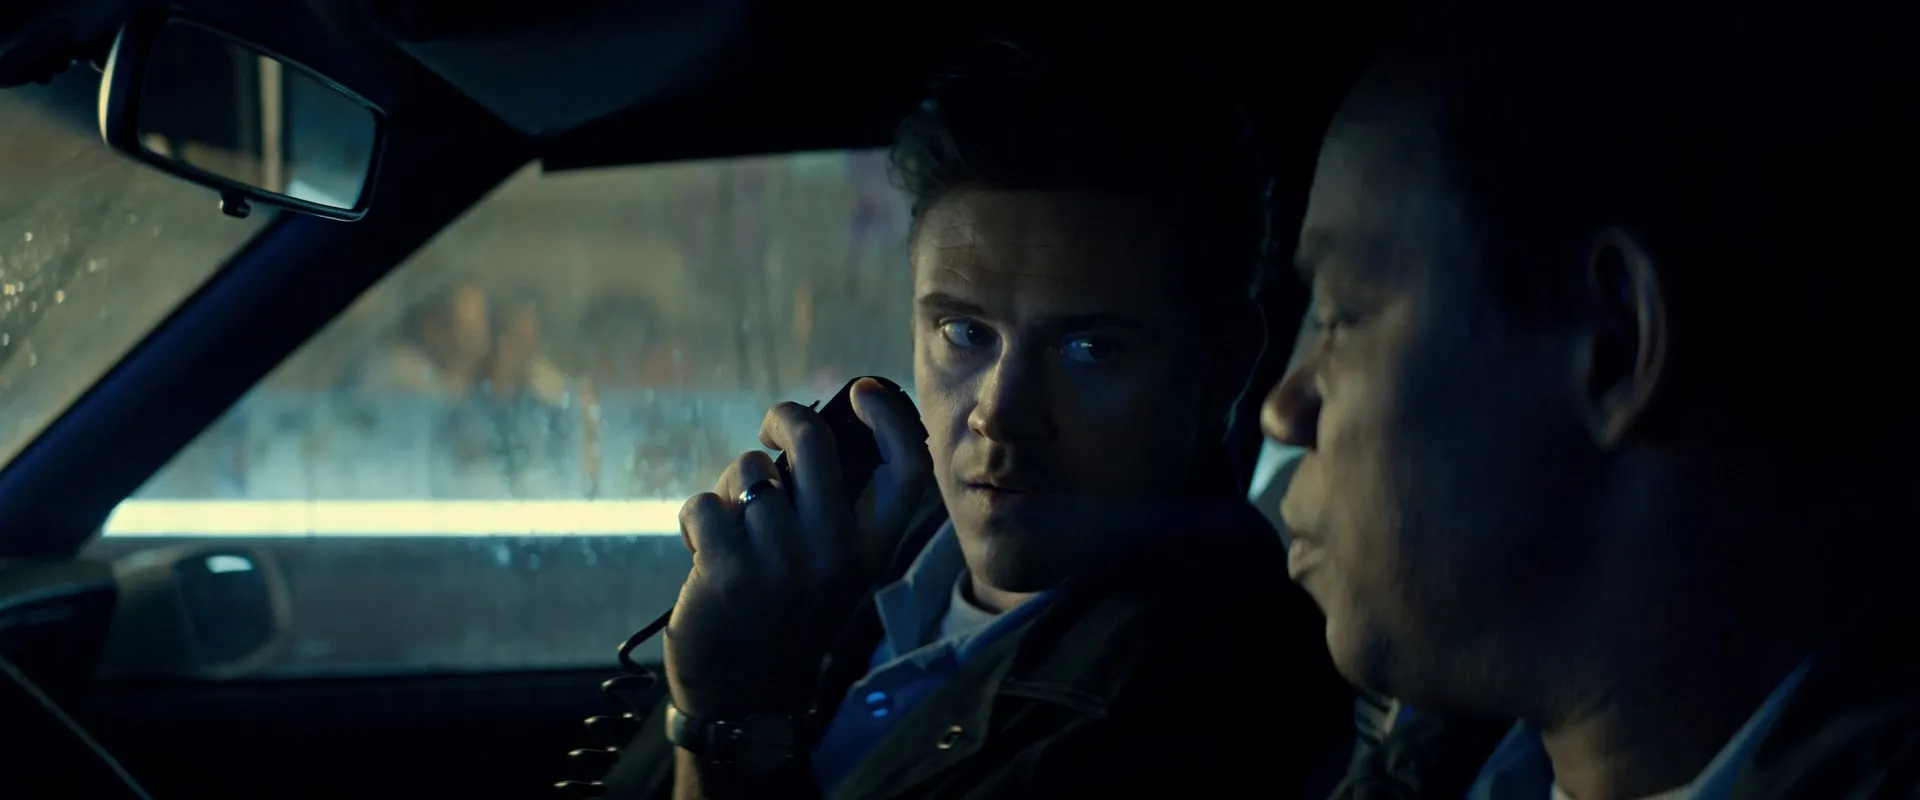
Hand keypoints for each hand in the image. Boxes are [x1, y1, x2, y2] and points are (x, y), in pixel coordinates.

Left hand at [664, 379, 931, 719]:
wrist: (740, 698)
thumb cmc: (782, 615)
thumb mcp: (832, 570)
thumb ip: (833, 509)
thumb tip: (808, 431)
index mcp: (871, 551)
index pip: (906, 469)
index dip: (890, 417)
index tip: (863, 391)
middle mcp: (835, 553)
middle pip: (816, 443)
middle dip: (785, 418)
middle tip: (770, 430)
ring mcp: (782, 560)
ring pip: (749, 472)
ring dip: (731, 488)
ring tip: (732, 527)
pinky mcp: (728, 568)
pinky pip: (705, 502)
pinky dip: (695, 518)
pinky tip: (702, 550)